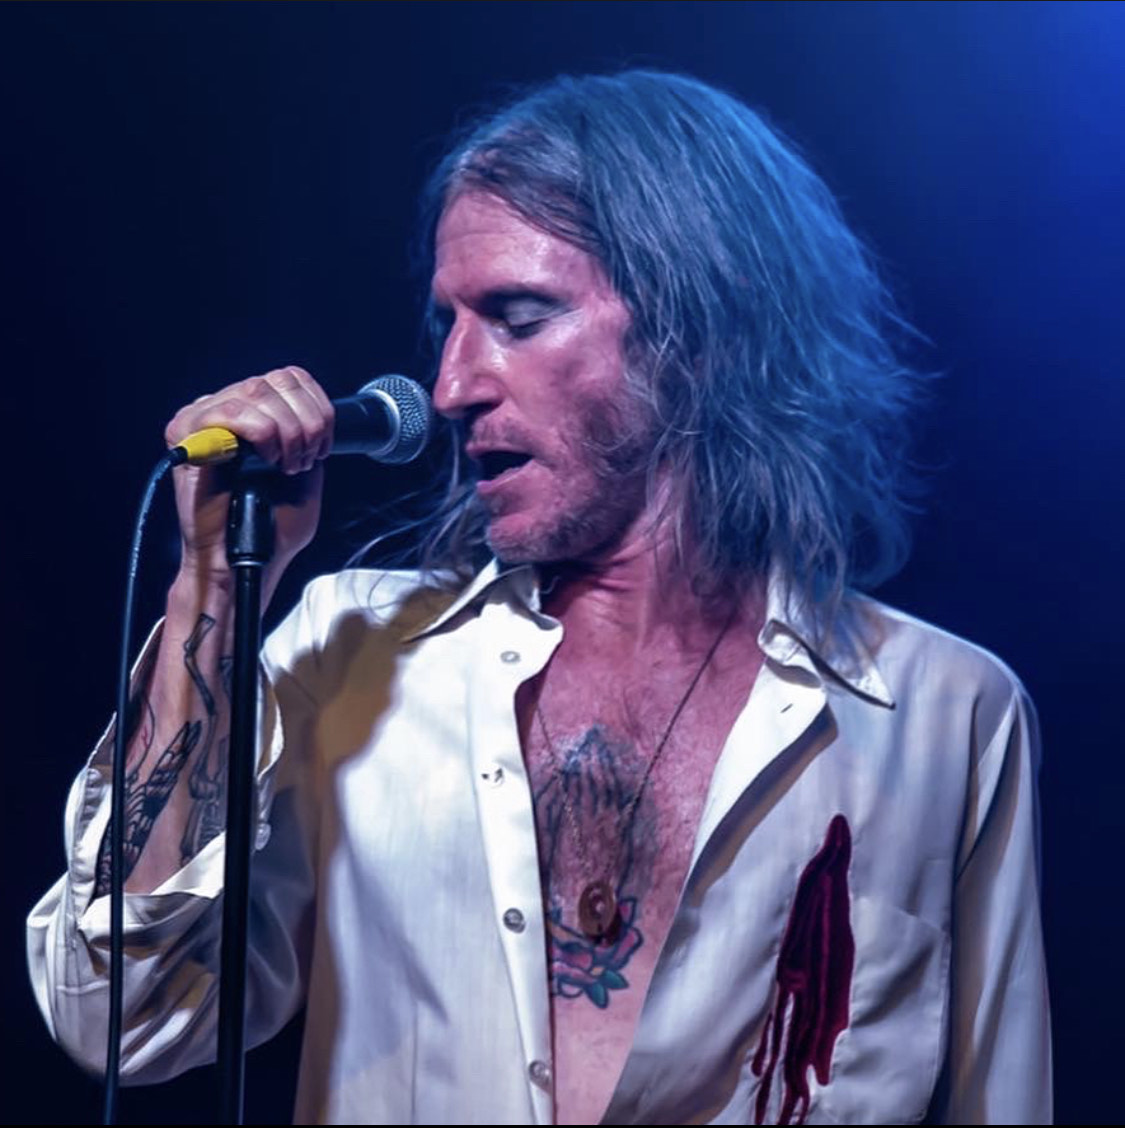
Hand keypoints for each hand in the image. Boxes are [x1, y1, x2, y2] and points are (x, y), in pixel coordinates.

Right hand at [164, 366, 334, 582]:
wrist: (244, 561)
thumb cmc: (271, 527)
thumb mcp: (306, 476)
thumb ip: (307, 439)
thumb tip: (315, 415)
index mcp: (253, 414)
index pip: (290, 378)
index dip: (317, 406)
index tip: (323, 447)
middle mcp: (224, 409)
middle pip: (276, 381)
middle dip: (305, 423)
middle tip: (302, 461)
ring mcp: (202, 419)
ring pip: (255, 393)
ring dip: (285, 431)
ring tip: (284, 467)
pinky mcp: (184, 435)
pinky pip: (229, 413)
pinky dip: (260, 434)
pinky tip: (264, 462)